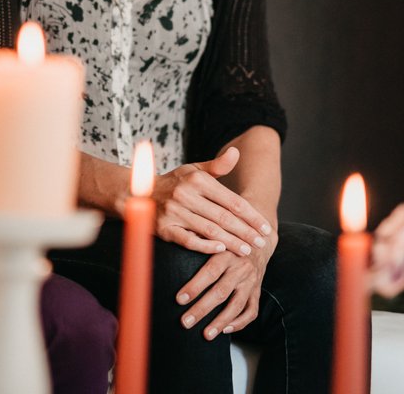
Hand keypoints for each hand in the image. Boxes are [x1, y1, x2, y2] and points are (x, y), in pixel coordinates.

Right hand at [149, 147, 273, 255]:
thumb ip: (216, 166)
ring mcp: (175, 212)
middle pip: (224, 217)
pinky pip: (188, 239)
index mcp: (197, 180)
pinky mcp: (165, 228)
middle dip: (246, 232)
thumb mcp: (193, 170)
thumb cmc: (173, 183)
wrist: (137, 192)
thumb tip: (236, 152)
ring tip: (247, 250)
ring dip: (231, 242)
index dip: (251, 216)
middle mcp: (186, 195)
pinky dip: (205, 245)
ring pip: (210, 230)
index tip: (265, 227)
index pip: (232, 201)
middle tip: (261, 243)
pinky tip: (220, 249)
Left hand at [175, 233, 276, 339]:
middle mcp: (240, 268)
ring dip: (220, 322)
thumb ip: (199, 239)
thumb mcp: (216, 235)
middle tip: (185, 322)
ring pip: (236, 305)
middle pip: (221, 292)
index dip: (194, 286)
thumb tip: (176, 238)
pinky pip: (251, 311)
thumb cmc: (228, 238)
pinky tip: (225, 330)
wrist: (259, 239)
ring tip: (206, 335)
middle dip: (202, 309)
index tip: (179, 299)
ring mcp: (250, 281)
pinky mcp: (257, 291)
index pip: (209, 272)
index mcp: (226, 254)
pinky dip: (239, 323)